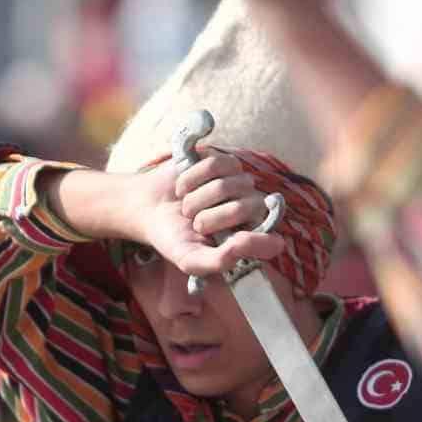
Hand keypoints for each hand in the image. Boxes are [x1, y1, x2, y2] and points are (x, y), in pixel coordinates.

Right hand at [128, 152, 283, 277]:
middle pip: (243, 208)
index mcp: (249, 236)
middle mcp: (250, 208)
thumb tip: (260, 244)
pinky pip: (214, 164)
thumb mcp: (192, 260)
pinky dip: (191, 178)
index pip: (271, 237)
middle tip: (194, 224)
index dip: (256, 239)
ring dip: (196, 199)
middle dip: (208, 219)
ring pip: (225, 185)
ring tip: (187, 206)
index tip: (236, 241)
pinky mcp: (223, 161)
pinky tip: (184, 187)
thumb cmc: (174, 239)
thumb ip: (222, 260)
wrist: (150, 210)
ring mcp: (238, 182)